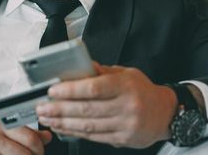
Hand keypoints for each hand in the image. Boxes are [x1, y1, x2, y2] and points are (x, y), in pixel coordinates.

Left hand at [35, 63, 176, 148]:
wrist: (165, 113)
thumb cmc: (142, 91)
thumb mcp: (126, 74)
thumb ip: (101, 72)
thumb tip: (77, 67)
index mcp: (126, 86)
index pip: (94, 88)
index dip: (71, 90)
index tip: (52, 91)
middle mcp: (126, 106)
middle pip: (87, 109)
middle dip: (60, 109)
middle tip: (42, 107)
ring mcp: (125, 125)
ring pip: (88, 125)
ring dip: (63, 123)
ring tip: (47, 118)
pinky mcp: (123, 139)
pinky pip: (94, 137)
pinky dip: (75, 132)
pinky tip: (62, 127)